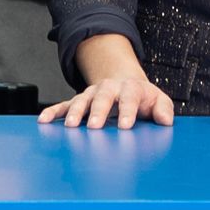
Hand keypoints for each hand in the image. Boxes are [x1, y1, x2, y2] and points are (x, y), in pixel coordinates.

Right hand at [40, 72, 175, 128]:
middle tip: (94, 126)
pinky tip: (44, 120)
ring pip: (82, 100)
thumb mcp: (158, 100)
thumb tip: (166, 120)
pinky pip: (64, 105)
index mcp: (130, 88)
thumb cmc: (143, 98)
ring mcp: (92, 94)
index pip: (130, 97)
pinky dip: (53, 112)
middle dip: (98, 111)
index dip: (128, 111)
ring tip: (70, 126)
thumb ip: (163, 109)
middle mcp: (109, 88)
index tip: (126, 125)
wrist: (124, 83)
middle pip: (103, 97)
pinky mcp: (79, 101)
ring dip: (75, 112)